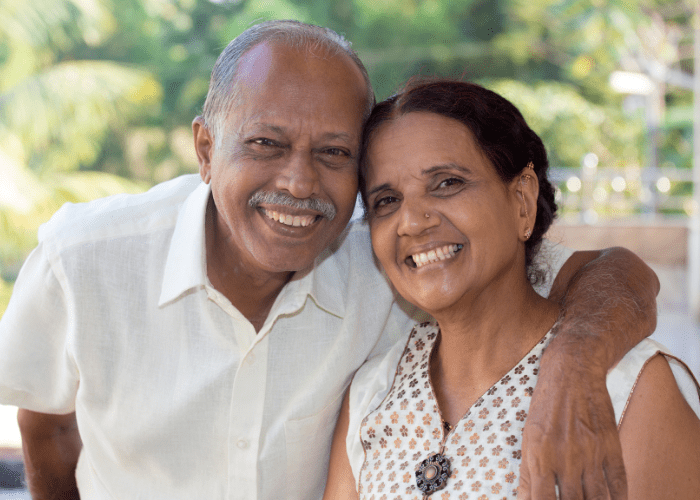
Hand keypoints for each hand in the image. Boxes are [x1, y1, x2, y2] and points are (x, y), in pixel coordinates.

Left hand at [517, 336, 627, 499]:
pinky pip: (619, 483)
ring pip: (597, 499)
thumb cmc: (546, 405)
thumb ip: (527, 471)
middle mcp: (565, 457)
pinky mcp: (610, 446)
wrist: (572, 370)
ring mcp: (590, 452)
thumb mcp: (528, 435)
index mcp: (539, 455)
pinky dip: (619, 499)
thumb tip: (524, 499)